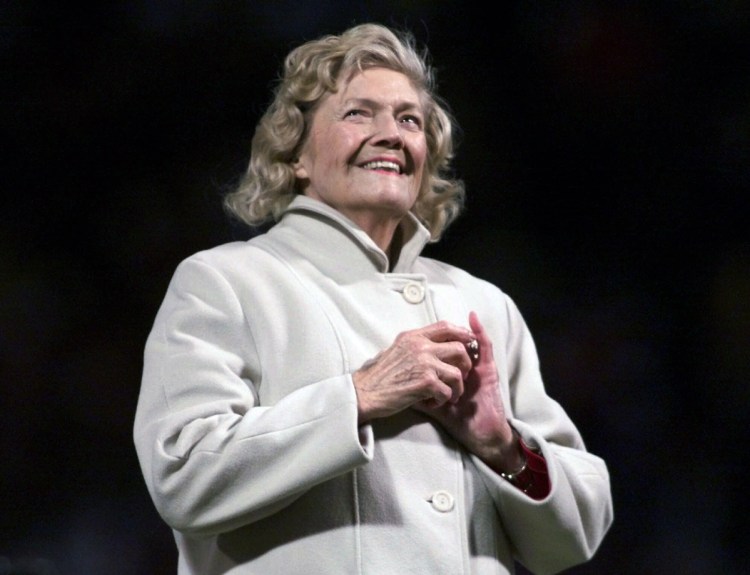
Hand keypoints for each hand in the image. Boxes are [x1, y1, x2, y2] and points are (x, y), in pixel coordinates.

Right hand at [353, 321, 475, 422]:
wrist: (364, 392)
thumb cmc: (378, 374)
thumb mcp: (396, 349)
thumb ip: (415, 344)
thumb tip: (436, 344)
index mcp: (413, 336)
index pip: (446, 327)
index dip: (462, 333)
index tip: (469, 342)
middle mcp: (420, 346)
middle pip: (459, 349)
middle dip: (465, 365)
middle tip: (459, 377)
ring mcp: (424, 363)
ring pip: (457, 374)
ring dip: (456, 388)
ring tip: (447, 396)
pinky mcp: (425, 382)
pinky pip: (447, 392)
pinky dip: (442, 400)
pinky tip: (432, 403)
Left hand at [413, 312, 521, 471]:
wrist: (478, 433)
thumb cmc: (456, 420)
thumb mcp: (430, 404)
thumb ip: (416, 392)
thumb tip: (394, 384)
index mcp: (447, 372)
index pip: (438, 349)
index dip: (427, 340)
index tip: (410, 337)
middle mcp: (462, 366)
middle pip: (451, 341)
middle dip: (442, 336)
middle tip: (428, 333)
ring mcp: (475, 365)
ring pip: (466, 340)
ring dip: (457, 331)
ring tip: (450, 321)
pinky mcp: (488, 368)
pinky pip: (485, 346)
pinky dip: (479, 330)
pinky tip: (472, 317)